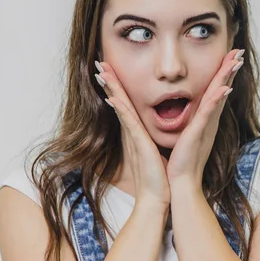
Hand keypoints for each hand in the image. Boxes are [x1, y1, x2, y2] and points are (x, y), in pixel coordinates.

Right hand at [94, 61, 170, 210]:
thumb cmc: (159, 176)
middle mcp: (132, 132)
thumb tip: (155, 131)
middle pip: (119, 100)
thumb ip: (151, 139)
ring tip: (101, 71)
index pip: (126, 104)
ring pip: (120, 106)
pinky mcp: (138, 144)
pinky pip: (128, 123)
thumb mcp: (156, 151)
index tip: (111, 70)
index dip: (118, 87)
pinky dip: (121, 109)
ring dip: (112, 89)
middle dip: (110, 82)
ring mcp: (133, 137)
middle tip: (100, 63)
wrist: (158, 197)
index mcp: (138, 132)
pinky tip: (113, 97)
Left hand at [166, 48, 243, 183]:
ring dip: (227, 78)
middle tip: (238, 51)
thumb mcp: (187, 134)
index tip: (229, 56)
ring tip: (235, 61)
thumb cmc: (182, 160)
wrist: (181, 181)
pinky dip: (217, 100)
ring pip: (218, 96)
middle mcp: (209, 119)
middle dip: (230, 68)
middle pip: (222, 88)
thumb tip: (188, 110)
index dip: (224, 73)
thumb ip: (191, 121)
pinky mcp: (199, 132)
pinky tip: (223, 88)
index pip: (216, 90)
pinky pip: (208, 113)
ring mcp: (206, 125)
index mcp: (205, 118)